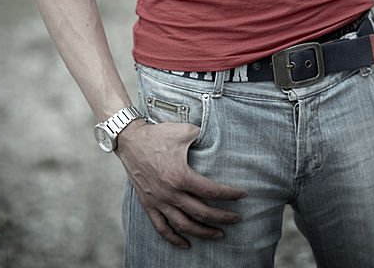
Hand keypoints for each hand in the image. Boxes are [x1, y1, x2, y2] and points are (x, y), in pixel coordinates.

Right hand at [116, 119, 245, 248]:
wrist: (131, 141)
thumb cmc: (158, 134)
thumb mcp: (185, 130)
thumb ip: (203, 136)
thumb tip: (216, 138)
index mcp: (181, 176)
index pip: (211, 191)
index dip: (229, 195)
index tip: (242, 195)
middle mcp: (170, 193)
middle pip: (201, 213)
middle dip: (222, 218)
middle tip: (236, 218)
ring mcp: (158, 201)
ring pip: (184, 226)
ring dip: (203, 232)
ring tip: (218, 234)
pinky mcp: (148, 205)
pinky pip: (161, 228)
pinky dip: (174, 239)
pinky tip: (186, 244)